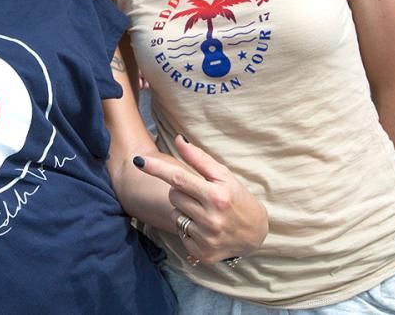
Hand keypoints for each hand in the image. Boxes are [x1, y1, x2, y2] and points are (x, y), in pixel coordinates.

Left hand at [136, 135, 267, 263]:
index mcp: (217, 196)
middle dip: (182, 191)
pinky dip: (189, 229)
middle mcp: (211, 218)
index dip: (156, 169)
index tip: (138, 161)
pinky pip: (180, 234)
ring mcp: (206, 238)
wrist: (256, 234)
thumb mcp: (224, 176)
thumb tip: (179, 140)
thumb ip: (200, 159)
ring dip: (184, 210)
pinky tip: (204, 228)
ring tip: (204, 211)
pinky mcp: (203, 254)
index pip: (179, 179)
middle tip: (200, 194)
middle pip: (174, 195)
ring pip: (175, 214)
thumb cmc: (238, 199)